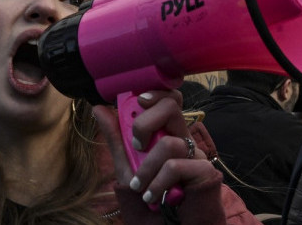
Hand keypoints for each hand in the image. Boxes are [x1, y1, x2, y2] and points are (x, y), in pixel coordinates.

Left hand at [95, 90, 222, 220]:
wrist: (167, 223)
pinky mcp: (204, 171)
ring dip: (146, 168)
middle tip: (136, 145)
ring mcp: (196, 153)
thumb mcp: (126, 163)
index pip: (168, 98)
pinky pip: (176, 166)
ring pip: (170, 142)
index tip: (139, 100)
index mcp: (166, 130)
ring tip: (139, 186)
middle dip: (146, 123)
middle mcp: (184, 137)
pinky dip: (157, 183)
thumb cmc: (149, 190)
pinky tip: (152, 195)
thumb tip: (98, 107)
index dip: (156, 91)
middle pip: (172, 105)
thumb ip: (115, 136)